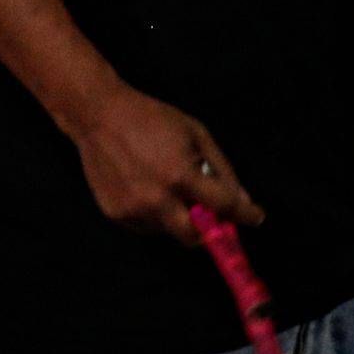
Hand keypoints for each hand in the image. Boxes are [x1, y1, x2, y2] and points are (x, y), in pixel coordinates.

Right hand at [60, 80, 262, 246]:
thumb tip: (242, 202)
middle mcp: (157, 200)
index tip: (255, 217)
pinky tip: (143, 185)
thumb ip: (221, 169)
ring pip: (168, 229)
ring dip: (176, 215)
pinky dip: (153, 213)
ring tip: (164, 184)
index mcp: (180, 176)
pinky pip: (145, 225)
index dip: (245, 215)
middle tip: (209, 215)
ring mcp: (134, 210)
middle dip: (208, 230)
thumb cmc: (152, 118)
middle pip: (195, 237)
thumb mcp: (195, 133)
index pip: (223, 207)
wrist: (98, 116)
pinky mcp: (116, 214)